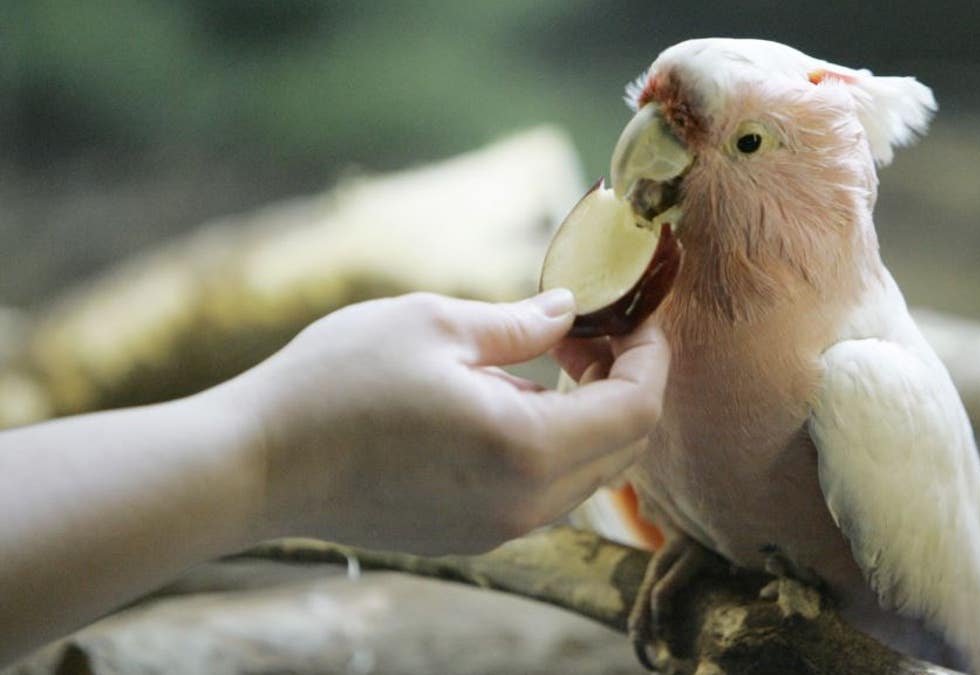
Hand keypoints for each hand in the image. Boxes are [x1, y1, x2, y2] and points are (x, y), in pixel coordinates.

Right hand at [233, 290, 668, 554]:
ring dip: (590, 416)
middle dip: (627, 384)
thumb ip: (520, 322)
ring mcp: (497, 529)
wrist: (255, 466)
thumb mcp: (435, 324)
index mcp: (527, 449)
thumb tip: (569, 311)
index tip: (636, 316)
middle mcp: (525, 505)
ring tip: (551, 360)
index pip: (637, 409)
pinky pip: (543, 491)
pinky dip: (554, 444)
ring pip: (586, 474)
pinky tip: (511, 401)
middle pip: (623, 449)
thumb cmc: (336, 384)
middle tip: (592, 332)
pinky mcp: (469, 536)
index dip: (651, 357)